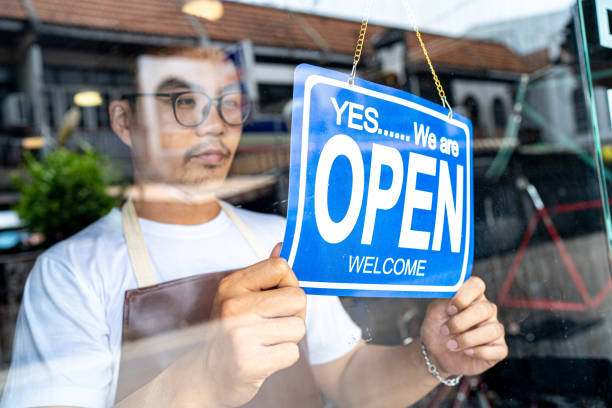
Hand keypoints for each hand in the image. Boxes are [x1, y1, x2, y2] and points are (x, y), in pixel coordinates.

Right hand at [201, 243, 306, 406]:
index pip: (280, 266)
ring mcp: (240, 335)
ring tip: (267, 341)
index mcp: (231, 285)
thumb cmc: (232, 331)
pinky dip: (284, 357)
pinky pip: (292, 352)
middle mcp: (233, 307)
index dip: (288, 283)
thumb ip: (264, 274)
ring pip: (298, 327)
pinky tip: (265, 357)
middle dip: (293, 314)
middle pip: (297, 297)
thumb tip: (282, 245)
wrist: (209, 375)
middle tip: (272, 324)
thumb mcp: (240, 297)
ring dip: (289, 337)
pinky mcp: (249, 362)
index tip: (276, 297)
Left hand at [420, 276, 506, 376]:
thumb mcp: (434, 312)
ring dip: (467, 339)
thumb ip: (443, 301)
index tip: (449, 309)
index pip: (477, 285)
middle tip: (445, 330)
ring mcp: (494, 329)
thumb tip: (451, 293)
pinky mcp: (499, 349)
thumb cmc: (437, 328)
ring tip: (451, 345)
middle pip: (484, 309)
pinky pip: (499, 350)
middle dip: (460, 322)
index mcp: (472, 297)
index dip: (464, 296)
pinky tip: (466, 352)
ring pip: (492, 330)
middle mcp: (487, 311)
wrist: (436, 353)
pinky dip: (480, 352)